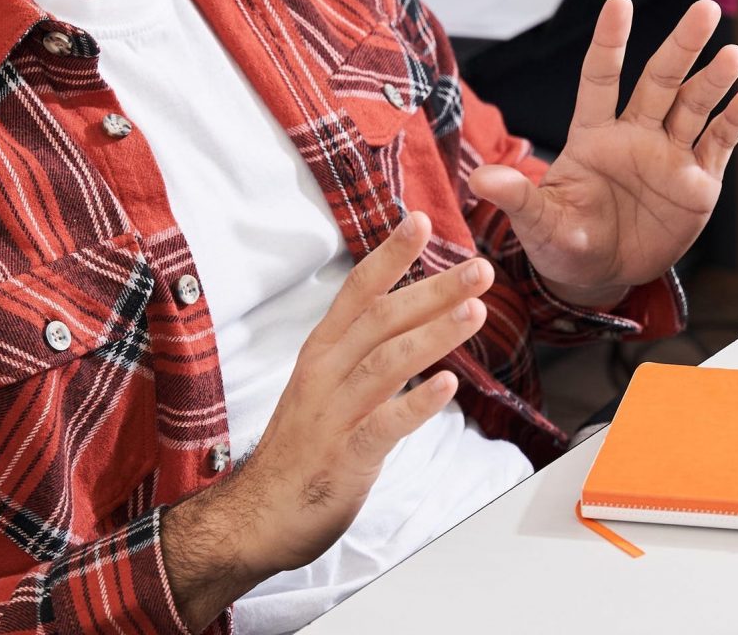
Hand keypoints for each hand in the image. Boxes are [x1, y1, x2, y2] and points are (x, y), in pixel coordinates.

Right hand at [159, 212, 490, 627]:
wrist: (257, 516)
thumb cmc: (301, 449)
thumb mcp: (326, 386)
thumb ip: (364, 352)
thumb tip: (411, 316)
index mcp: (322, 352)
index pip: (357, 290)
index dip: (390, 254)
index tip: (422, 221)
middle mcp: (325, 373)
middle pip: (382, 318)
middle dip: (434, 290)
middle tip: (480, 269)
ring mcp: (334, 414)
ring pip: (386, 362)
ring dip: (433, 334)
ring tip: (475, 313)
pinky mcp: (345, 457)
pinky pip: (385, 425)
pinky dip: (417, 403)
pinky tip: (447, 385)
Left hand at [466, 0, 737, 305]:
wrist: (600, 277)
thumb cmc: (562, 243)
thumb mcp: (538, 223)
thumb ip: (518, 197)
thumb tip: (480, 180)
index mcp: (592, 135)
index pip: (600, 78)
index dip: (610, 42)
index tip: (619, 2)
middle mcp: (634, 135)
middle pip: (659, 80)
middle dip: (681, 45)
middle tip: (704, 10)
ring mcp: (668, 154)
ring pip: (693, 105)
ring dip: (713, 80)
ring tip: (732, 55)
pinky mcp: (697, 181)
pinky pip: (717, 144)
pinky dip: (734, 122)